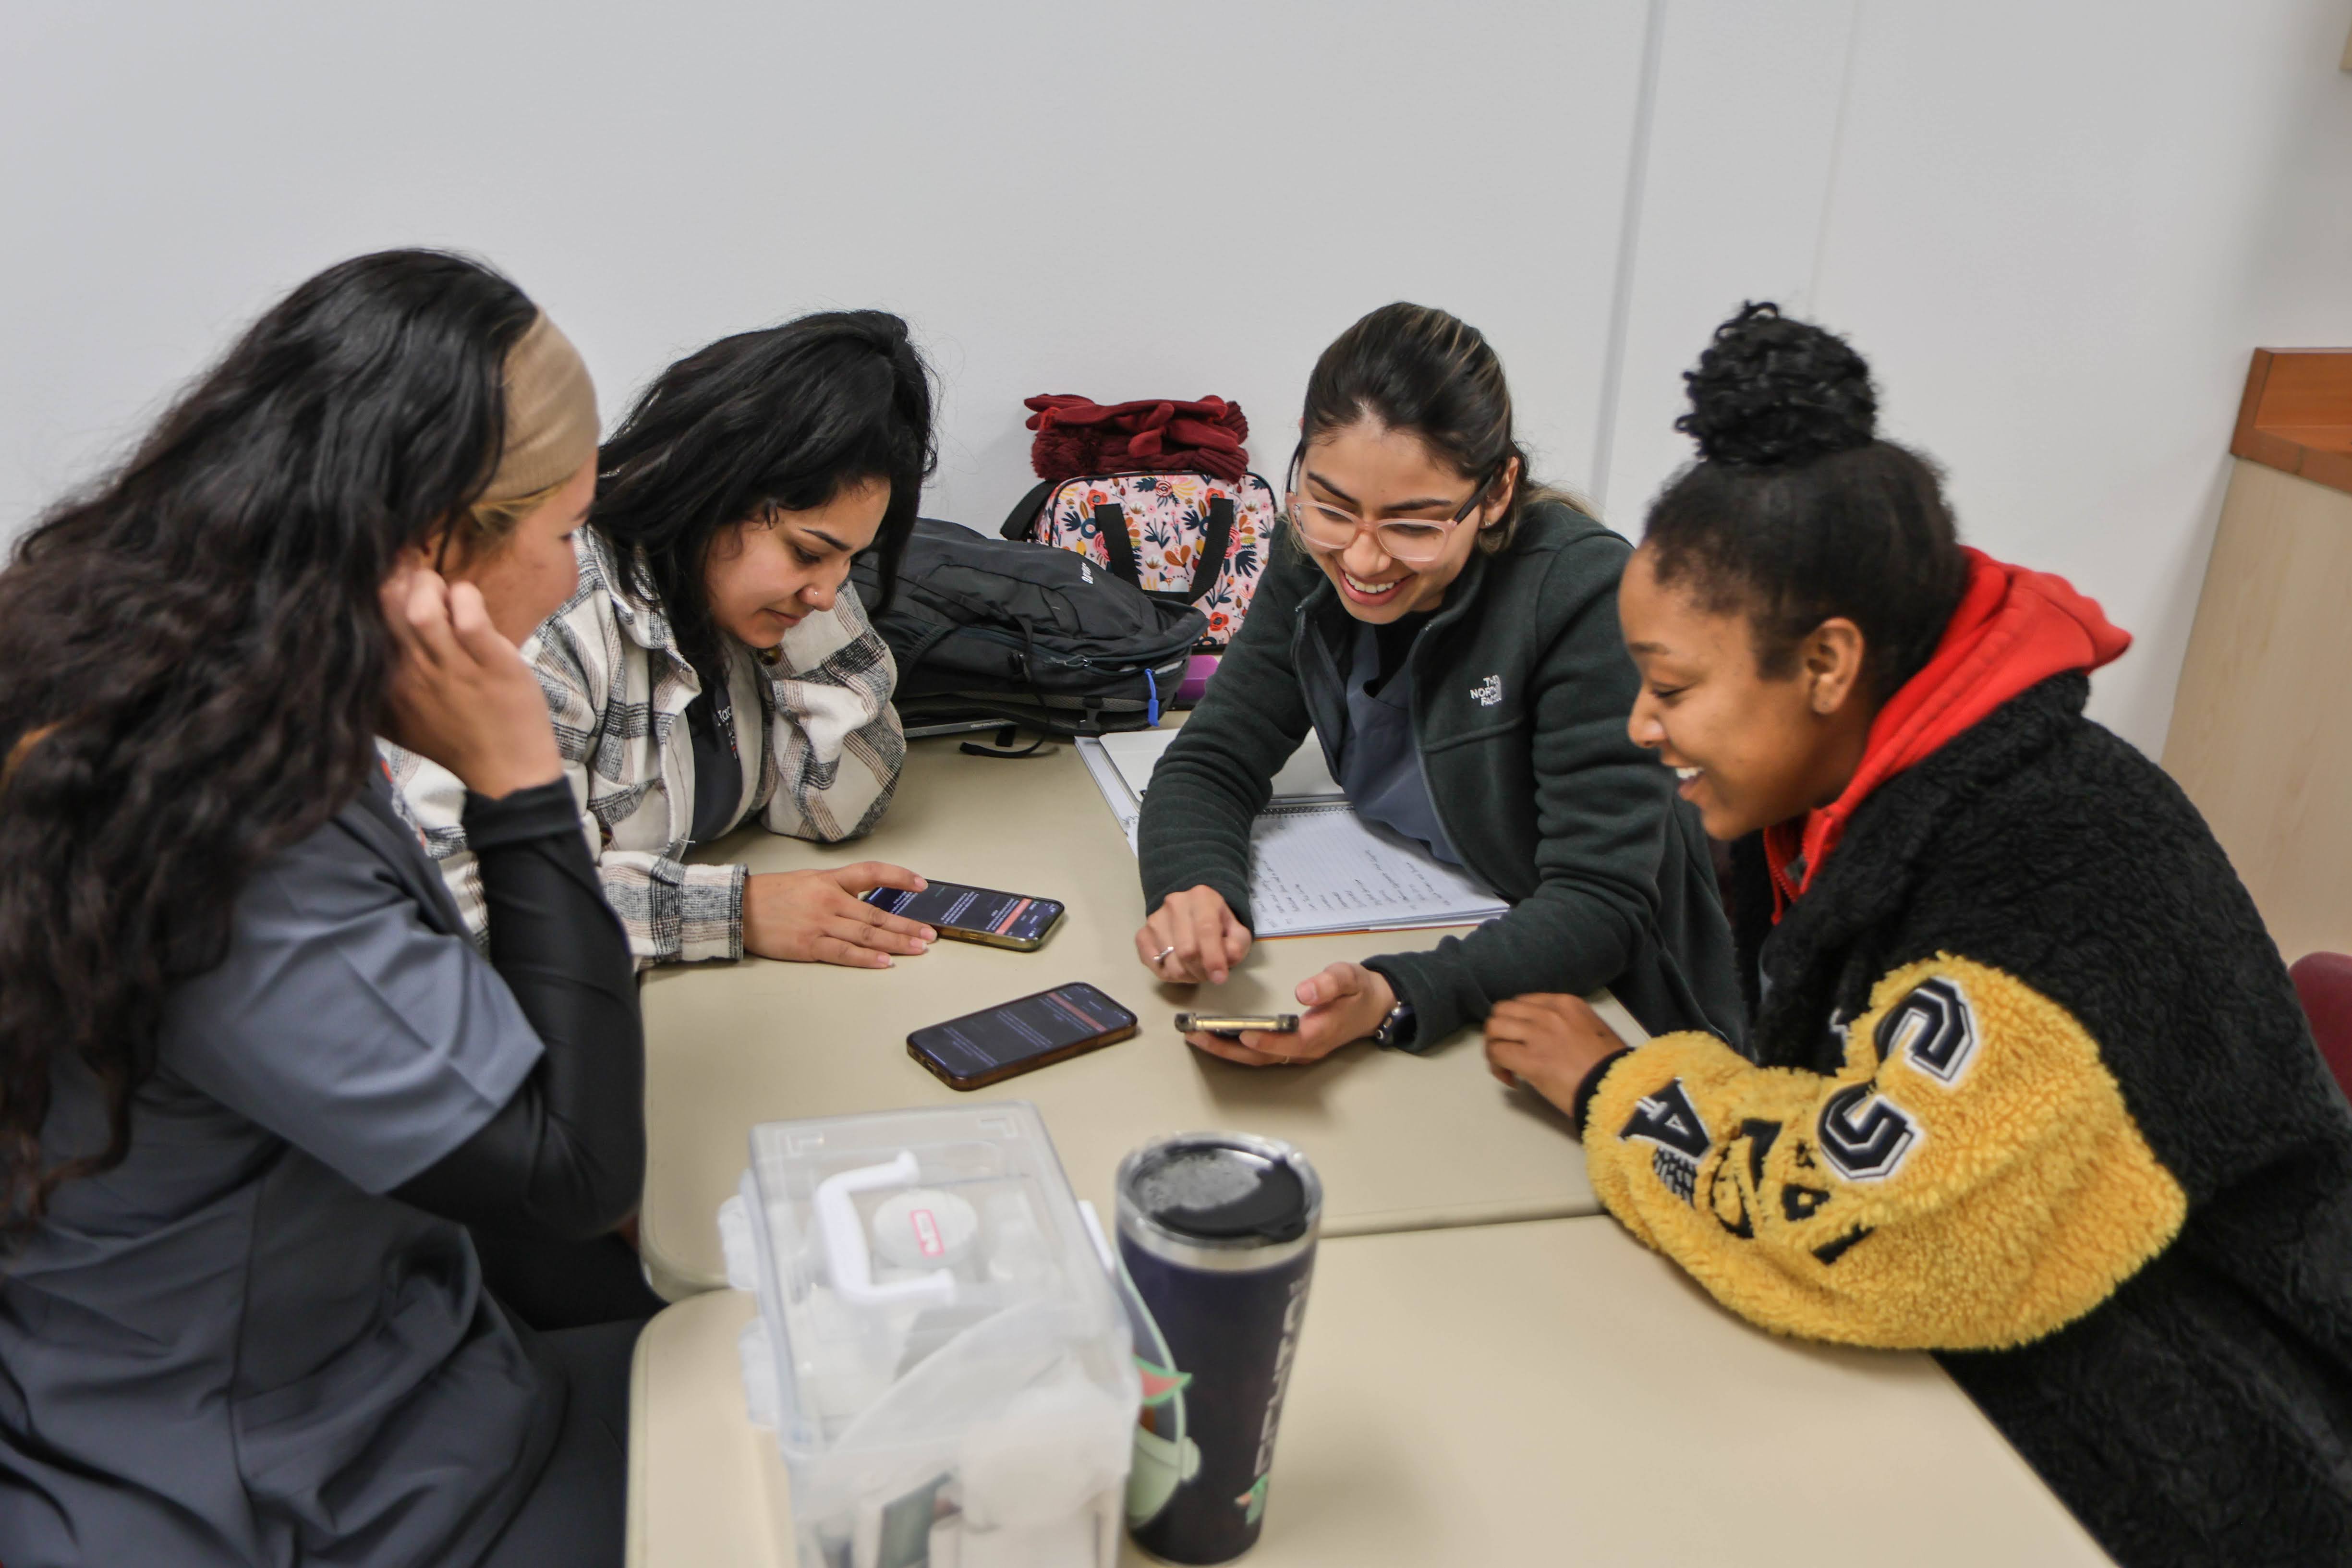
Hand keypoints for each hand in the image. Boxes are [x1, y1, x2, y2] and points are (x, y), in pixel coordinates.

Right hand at [379, 564, 561, 797]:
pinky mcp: (492, 665)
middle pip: (385, 606)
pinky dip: (466, 597)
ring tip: (445, 593)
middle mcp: (411, 673)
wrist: (507, 772)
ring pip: (422, 608)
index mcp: (387, 683)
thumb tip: (347, 667)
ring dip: (431, 586)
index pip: (362, 623)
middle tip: (422, 584)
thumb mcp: (398, 724)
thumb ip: (372, 696)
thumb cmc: (456, 742)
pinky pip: (470, 617)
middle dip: (400, 579)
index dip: (374, 591)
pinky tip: (470, 602)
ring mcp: (451, 669)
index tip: (392, 585)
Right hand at [742, 862, 934, 967]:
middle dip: (906, 925)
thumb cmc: (773, 895)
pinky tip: (884, 962)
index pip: (872, 872)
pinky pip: (844, 953)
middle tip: (930, 934)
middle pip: (877, 913)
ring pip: (866, 934)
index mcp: (830, 880)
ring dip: (895, 943)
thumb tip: (866, 899)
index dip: (899, 877)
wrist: (739, 908)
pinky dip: (866, 958)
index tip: (921, 885)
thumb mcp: (808, 880)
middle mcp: (829, 900)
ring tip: (918, 949)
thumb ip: (838, 888)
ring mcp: (820, 923)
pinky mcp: (809, 945)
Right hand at [1137, 885, 1251, 984]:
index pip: (1206, 929)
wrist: (1195, 914)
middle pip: (1186, 950)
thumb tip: (1226, 957)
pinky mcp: (1142, 934)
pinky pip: (1152, 963)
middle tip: (1208, 973)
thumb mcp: (1237, 933)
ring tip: (1195, 970)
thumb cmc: (1218, 926)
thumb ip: (1237, 945)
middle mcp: (1175, 903)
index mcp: (1202, 897)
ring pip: (1170, 962)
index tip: (1220, 977)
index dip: (1213, 957)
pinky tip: (1179, 967)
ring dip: (1186, 975)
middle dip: (1201, 970)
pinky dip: (1167, 974)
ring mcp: (1155, 918)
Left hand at [1186, 961, 1393, 1068]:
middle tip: (1197, 1035)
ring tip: (1196, 1036)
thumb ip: (1329, 984)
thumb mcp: (1349, 978)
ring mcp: (1298, 1052)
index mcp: (1320, 1033)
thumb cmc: (1359, 991)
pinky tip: (1217, 1037)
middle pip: (1263, 1056)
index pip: (1290, 1042)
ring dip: (1226, 1050)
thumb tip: (1304, 992)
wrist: (1374, 1006)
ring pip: (1258, 1058)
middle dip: (1228, 1049)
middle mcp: (1306, 1049)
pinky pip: (1260, 1054)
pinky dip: (1236, 1049)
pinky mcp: (1292, 1049)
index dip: (1267, 1041)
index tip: (1243, 1033)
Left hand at [1484, 994, 1627, 1114]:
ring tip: (1505, 1065)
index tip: (1524, 1041)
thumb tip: (1549, 1037)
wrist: (1619, 1088)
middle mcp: (1549, 1013)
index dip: (1517, 1022)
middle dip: (1499, 1031)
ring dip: (1493, 1047)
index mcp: (1567, 1003)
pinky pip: (1496, 1053)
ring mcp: (1537, 1034)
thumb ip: (1568, 1025)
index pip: (1524, 1002)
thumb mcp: (1594, 1031)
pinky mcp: (1529, 1059)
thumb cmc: (1611, 1067)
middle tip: (1507, 1051)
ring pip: (1493, 1028)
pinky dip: (1496, 1067)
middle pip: (1502, 1010)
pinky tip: (1511, 1080)